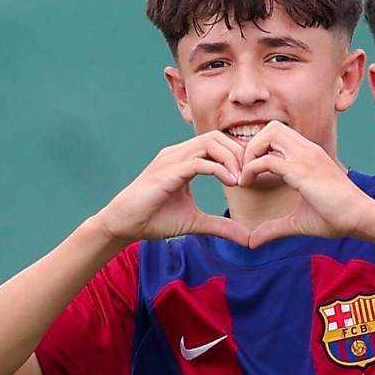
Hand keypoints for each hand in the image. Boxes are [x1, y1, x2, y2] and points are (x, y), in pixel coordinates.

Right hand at [94, 132, 249, 246]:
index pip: (217, 142)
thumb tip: (246, 239)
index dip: (237, 155)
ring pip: (209, 143)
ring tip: (241, 180)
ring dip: (231, 158)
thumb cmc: (154, 219)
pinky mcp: (166, 173)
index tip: (250, 176)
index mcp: (184, 159)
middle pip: (216, 136)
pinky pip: (198, 162)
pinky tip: (231, 182)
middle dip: (238, 153)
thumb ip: (221, 226)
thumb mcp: (195, 222)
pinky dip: (218, 169)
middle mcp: (177, 154)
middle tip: (250, 176)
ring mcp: (170, 160)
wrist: (123, 226)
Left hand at [238, 121, 374, 245]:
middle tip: (245, 170)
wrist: (361, 218)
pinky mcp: (301, 171)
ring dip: (251, 152)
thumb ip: (274, 228)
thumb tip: (252, 242)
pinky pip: (267, 160)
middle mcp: (307, 150)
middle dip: (252, 145)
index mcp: (309, 155)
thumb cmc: (336, 218)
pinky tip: (247, 185)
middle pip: (272, 127)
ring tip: (246, 175)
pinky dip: (251, 169)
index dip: (259, 150)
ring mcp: (305, 157)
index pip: (278, 135)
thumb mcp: (298, 221)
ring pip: (269, 133)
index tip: (250, 175)